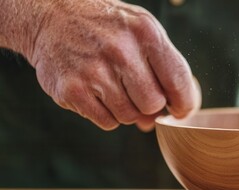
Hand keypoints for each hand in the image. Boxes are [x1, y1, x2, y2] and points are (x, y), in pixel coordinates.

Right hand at [29, 0, 200, 130]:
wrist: (54, 17)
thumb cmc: (109, 28)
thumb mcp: (143, 30)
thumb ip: (165, 67)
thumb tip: (172, 114)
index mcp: (145, 33)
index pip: (178, 81)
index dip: (184, 103)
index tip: (180, 109)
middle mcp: (120, 51)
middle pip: (153, 104)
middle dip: (151, 105)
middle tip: (140, 94)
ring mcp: (93, 71)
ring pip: (130, 117)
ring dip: (128, 110)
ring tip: (115, 87)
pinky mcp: (72, 90)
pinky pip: (108, 122)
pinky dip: (108, 115)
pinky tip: (100, 94)